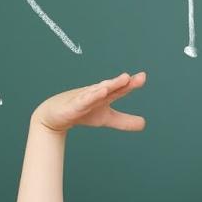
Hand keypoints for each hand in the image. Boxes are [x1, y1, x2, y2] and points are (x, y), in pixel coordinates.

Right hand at [33, 71, 147, 132]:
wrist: (56, 116)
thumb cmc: (83, 113)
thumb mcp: (106, 118)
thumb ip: (124, 121)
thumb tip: (144, 124)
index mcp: (106, 96)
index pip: (120, 89)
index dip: (131, 84)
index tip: (142, 77)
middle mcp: (96, 93)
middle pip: (111, 86)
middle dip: (122, 82)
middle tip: (135, 77)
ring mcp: (85, 98)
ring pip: (99, 90)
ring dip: (111, 84)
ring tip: (123, 79)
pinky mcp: (74, 105)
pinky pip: (84, 100)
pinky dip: (92, 95)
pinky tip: (101, 91)